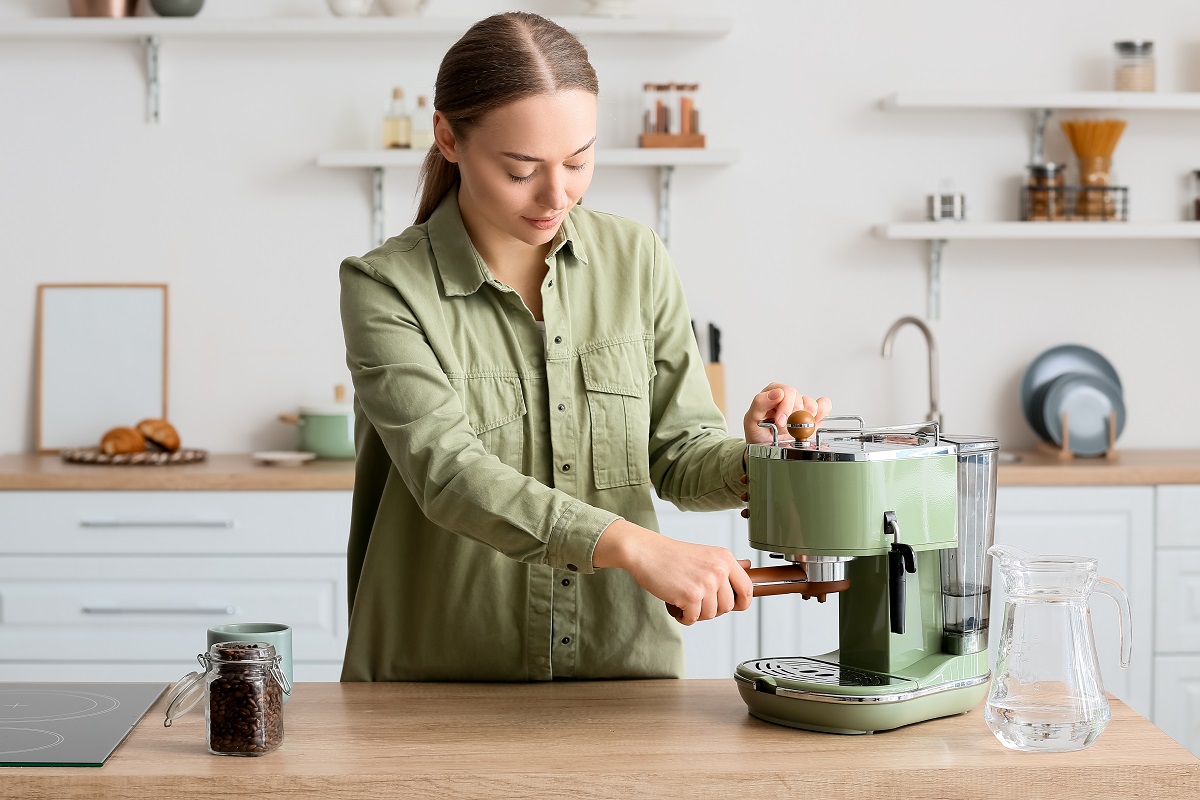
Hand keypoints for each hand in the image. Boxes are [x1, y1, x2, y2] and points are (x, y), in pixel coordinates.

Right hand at [593, 520, 752, 624]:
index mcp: (725, 559)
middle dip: (712, 609)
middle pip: (728, 606)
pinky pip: (693, 619)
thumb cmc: (671, 556)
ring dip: (696, 613)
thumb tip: (749, 566)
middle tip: (696, 600)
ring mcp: (706, 583)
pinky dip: (683, 616)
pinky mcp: (691, 596)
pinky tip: (676, 604)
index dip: (742, 602)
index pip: (747, 589)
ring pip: (711, 615)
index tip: (732, 605)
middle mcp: (719, 570)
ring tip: (683, 599)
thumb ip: (726, 565)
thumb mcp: (705, 555)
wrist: (646, 552)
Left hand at [743, 383, 831, 443]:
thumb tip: (777, 392)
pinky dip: (820, 415)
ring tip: (793, 429)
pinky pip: (824, 406)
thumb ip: (760, 403)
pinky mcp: (813, 413)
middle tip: (785, 429)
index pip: (786, 391)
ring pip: (812, 405)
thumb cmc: (757, 431)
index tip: (781, 423)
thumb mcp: (751, 419)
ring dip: (803, 420)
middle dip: (793, 418)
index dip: (785, 408)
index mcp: (773, 391)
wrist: (764, 446)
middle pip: (800, 399)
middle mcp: (788, 395)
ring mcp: (801, 404)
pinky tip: (811, 423)